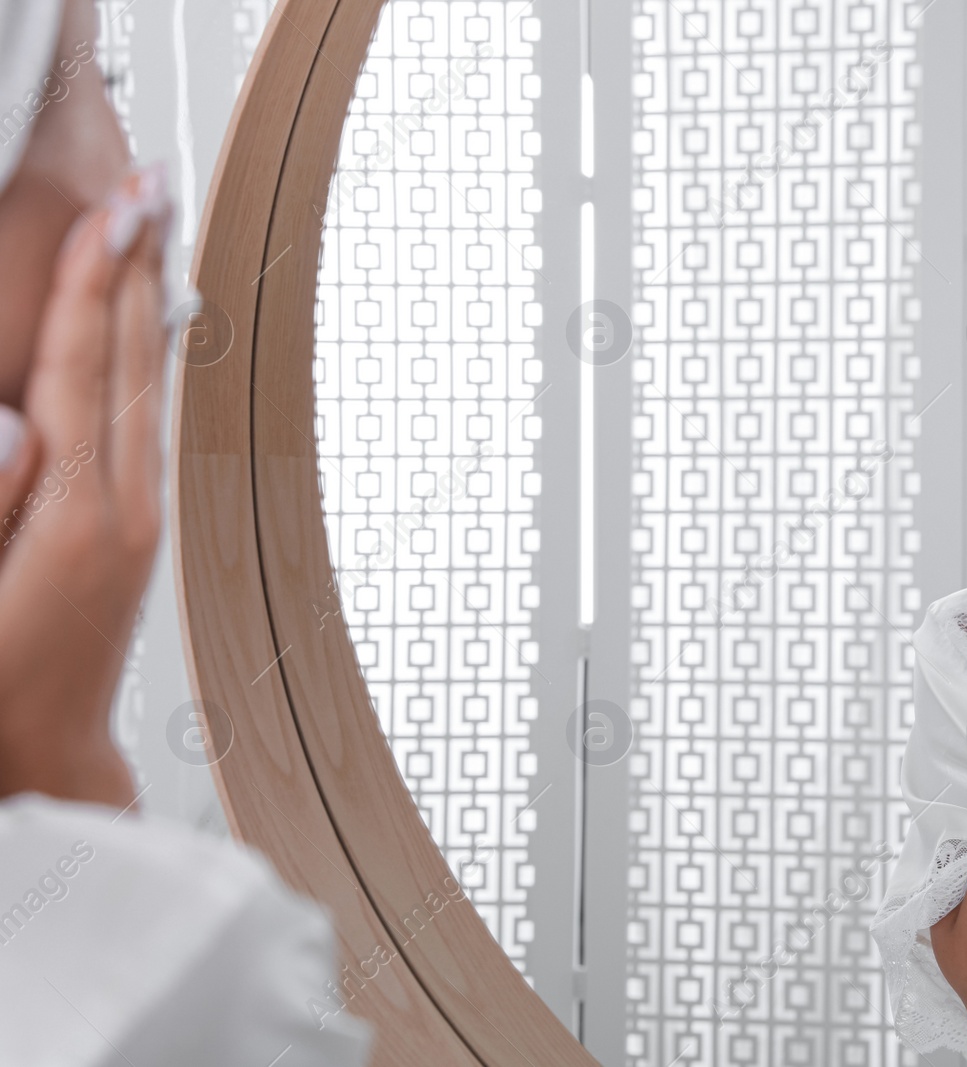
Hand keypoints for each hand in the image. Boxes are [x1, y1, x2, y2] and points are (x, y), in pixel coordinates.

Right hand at [0, 164, 171, 806]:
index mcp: (79, 513)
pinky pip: (147, 419)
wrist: (46, 755)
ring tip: (150, 231)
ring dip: (148, 301)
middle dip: (139, 267)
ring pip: (152, 384)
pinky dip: (145, 357)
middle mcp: (128, 507)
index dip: (95, 283)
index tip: (112, 210)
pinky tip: (141, 328)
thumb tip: (12, 424)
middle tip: (152, 184)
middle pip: (136, 360)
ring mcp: (143, 518)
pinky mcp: (140, 531)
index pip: (87, 369)